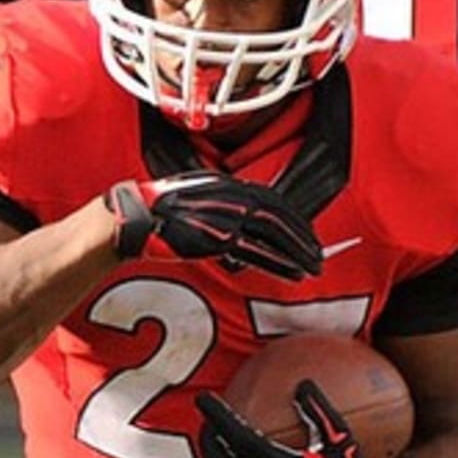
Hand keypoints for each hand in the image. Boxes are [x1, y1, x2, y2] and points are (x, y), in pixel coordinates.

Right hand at [104, 172, 322, 280]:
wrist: (139, 215)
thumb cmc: (162, 207)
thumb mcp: (198, 193)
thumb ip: (223, 201)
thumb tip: (240, 218)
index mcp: (230, 184)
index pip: (273, 200)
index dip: (294, 219)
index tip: (307, 234)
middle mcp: (234, 197)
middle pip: (280, 216)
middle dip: (303, 237)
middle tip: (318, 254)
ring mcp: (228, 217)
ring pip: (275, 235)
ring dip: (298, 252)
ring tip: (313, 267)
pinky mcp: (220, 238)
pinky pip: (258, 253)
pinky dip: (280, 263)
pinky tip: (294, 273)